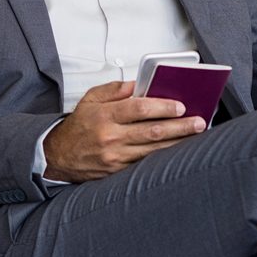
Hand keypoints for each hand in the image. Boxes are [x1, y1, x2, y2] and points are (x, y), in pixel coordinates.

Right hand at [43, 80, 205, 182]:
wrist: (58, 156)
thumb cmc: (76, 127)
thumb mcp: (89, 99)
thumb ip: (114, 90)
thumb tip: (138, 85)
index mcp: (103, 115)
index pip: (138, 108)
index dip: (162, 106)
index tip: (180, 105)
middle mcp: (110, 137)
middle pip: (152, 130)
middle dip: (180, 126)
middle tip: (198, 121)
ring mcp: (116, 156)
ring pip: (154, 149)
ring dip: (178, 142)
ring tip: (194, 134)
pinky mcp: (119, 171)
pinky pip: (146, 162)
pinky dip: (164, 156)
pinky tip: (177, 151)